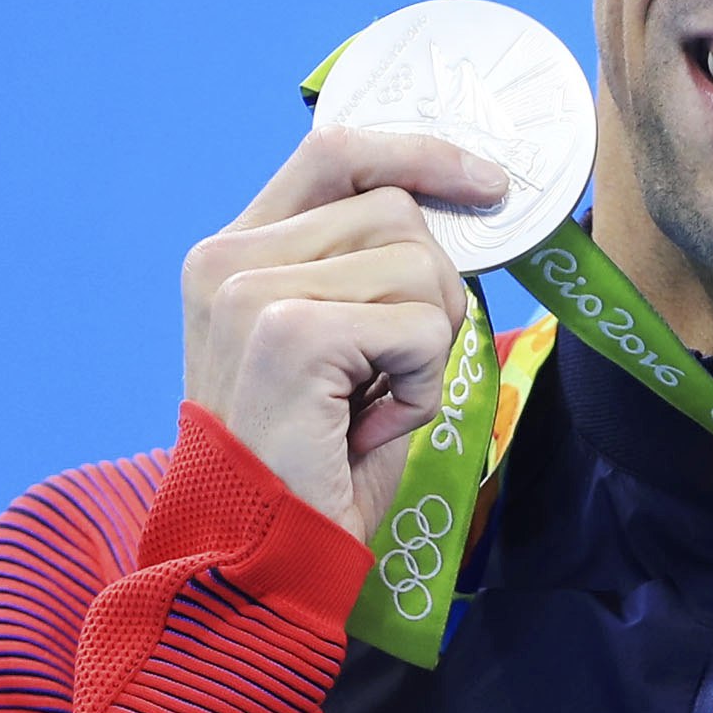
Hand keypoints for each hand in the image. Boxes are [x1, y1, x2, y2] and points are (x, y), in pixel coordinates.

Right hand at [181, 128, 507, 547]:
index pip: (336, 152)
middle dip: (433, 293)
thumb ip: (366, 268)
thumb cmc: (311, 465)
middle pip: (396, 211)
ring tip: (372, 404)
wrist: (260, 560)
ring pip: (419, 265)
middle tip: (393, 373)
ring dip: (426, 346)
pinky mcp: (289, 335)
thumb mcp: (337, 345)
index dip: (421, 154)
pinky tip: (371, 426)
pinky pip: (421, 327)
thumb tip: (462, 206)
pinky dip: (421, 386)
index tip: (485, 184)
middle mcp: (227, 260)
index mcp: (232, 253)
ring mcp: (250, 292)